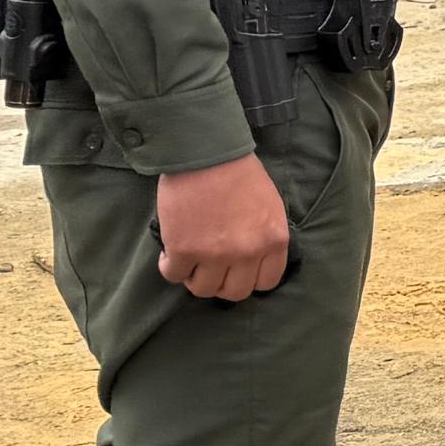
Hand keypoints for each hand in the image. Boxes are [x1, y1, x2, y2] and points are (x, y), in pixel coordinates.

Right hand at [155, 154, 290, 300]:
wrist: (208, 153)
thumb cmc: (239, 173)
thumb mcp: (269, 206)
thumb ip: (264, 236)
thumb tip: (252, 260)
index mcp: (274, 240)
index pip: (267, 282)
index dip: (249, 278)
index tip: (237, 270)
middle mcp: (248, 252)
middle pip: (235, 292)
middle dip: (222, 283)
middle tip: (211, 268)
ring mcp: (215, 254)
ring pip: (203, 289)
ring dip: (195, 277)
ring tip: (190, 260)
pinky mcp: (184, 250)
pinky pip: (174, 275)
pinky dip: (170, 267)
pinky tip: (171, 253)